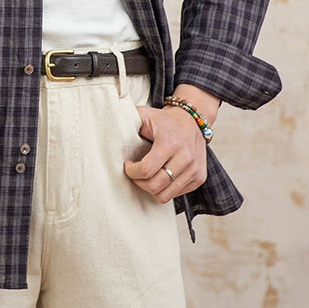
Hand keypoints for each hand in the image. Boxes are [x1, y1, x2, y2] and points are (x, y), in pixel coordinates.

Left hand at [123, 85, 219, 202]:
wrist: (191, 120)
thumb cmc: (163, 120)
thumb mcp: (144, 115)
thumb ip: (127, 119)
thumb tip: (108, 127)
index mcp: (170, 142)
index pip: (147, 169)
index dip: (132, 172)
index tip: (128, 165)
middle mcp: (186, 157)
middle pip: (156, 185)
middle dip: (139, 182)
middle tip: (134, 173)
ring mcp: (195, 169)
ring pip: (166, 195)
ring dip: (151, 189)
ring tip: (146, 176)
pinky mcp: (200, 177)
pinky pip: (176, 194)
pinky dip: (164, 189)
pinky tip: (159, 176)